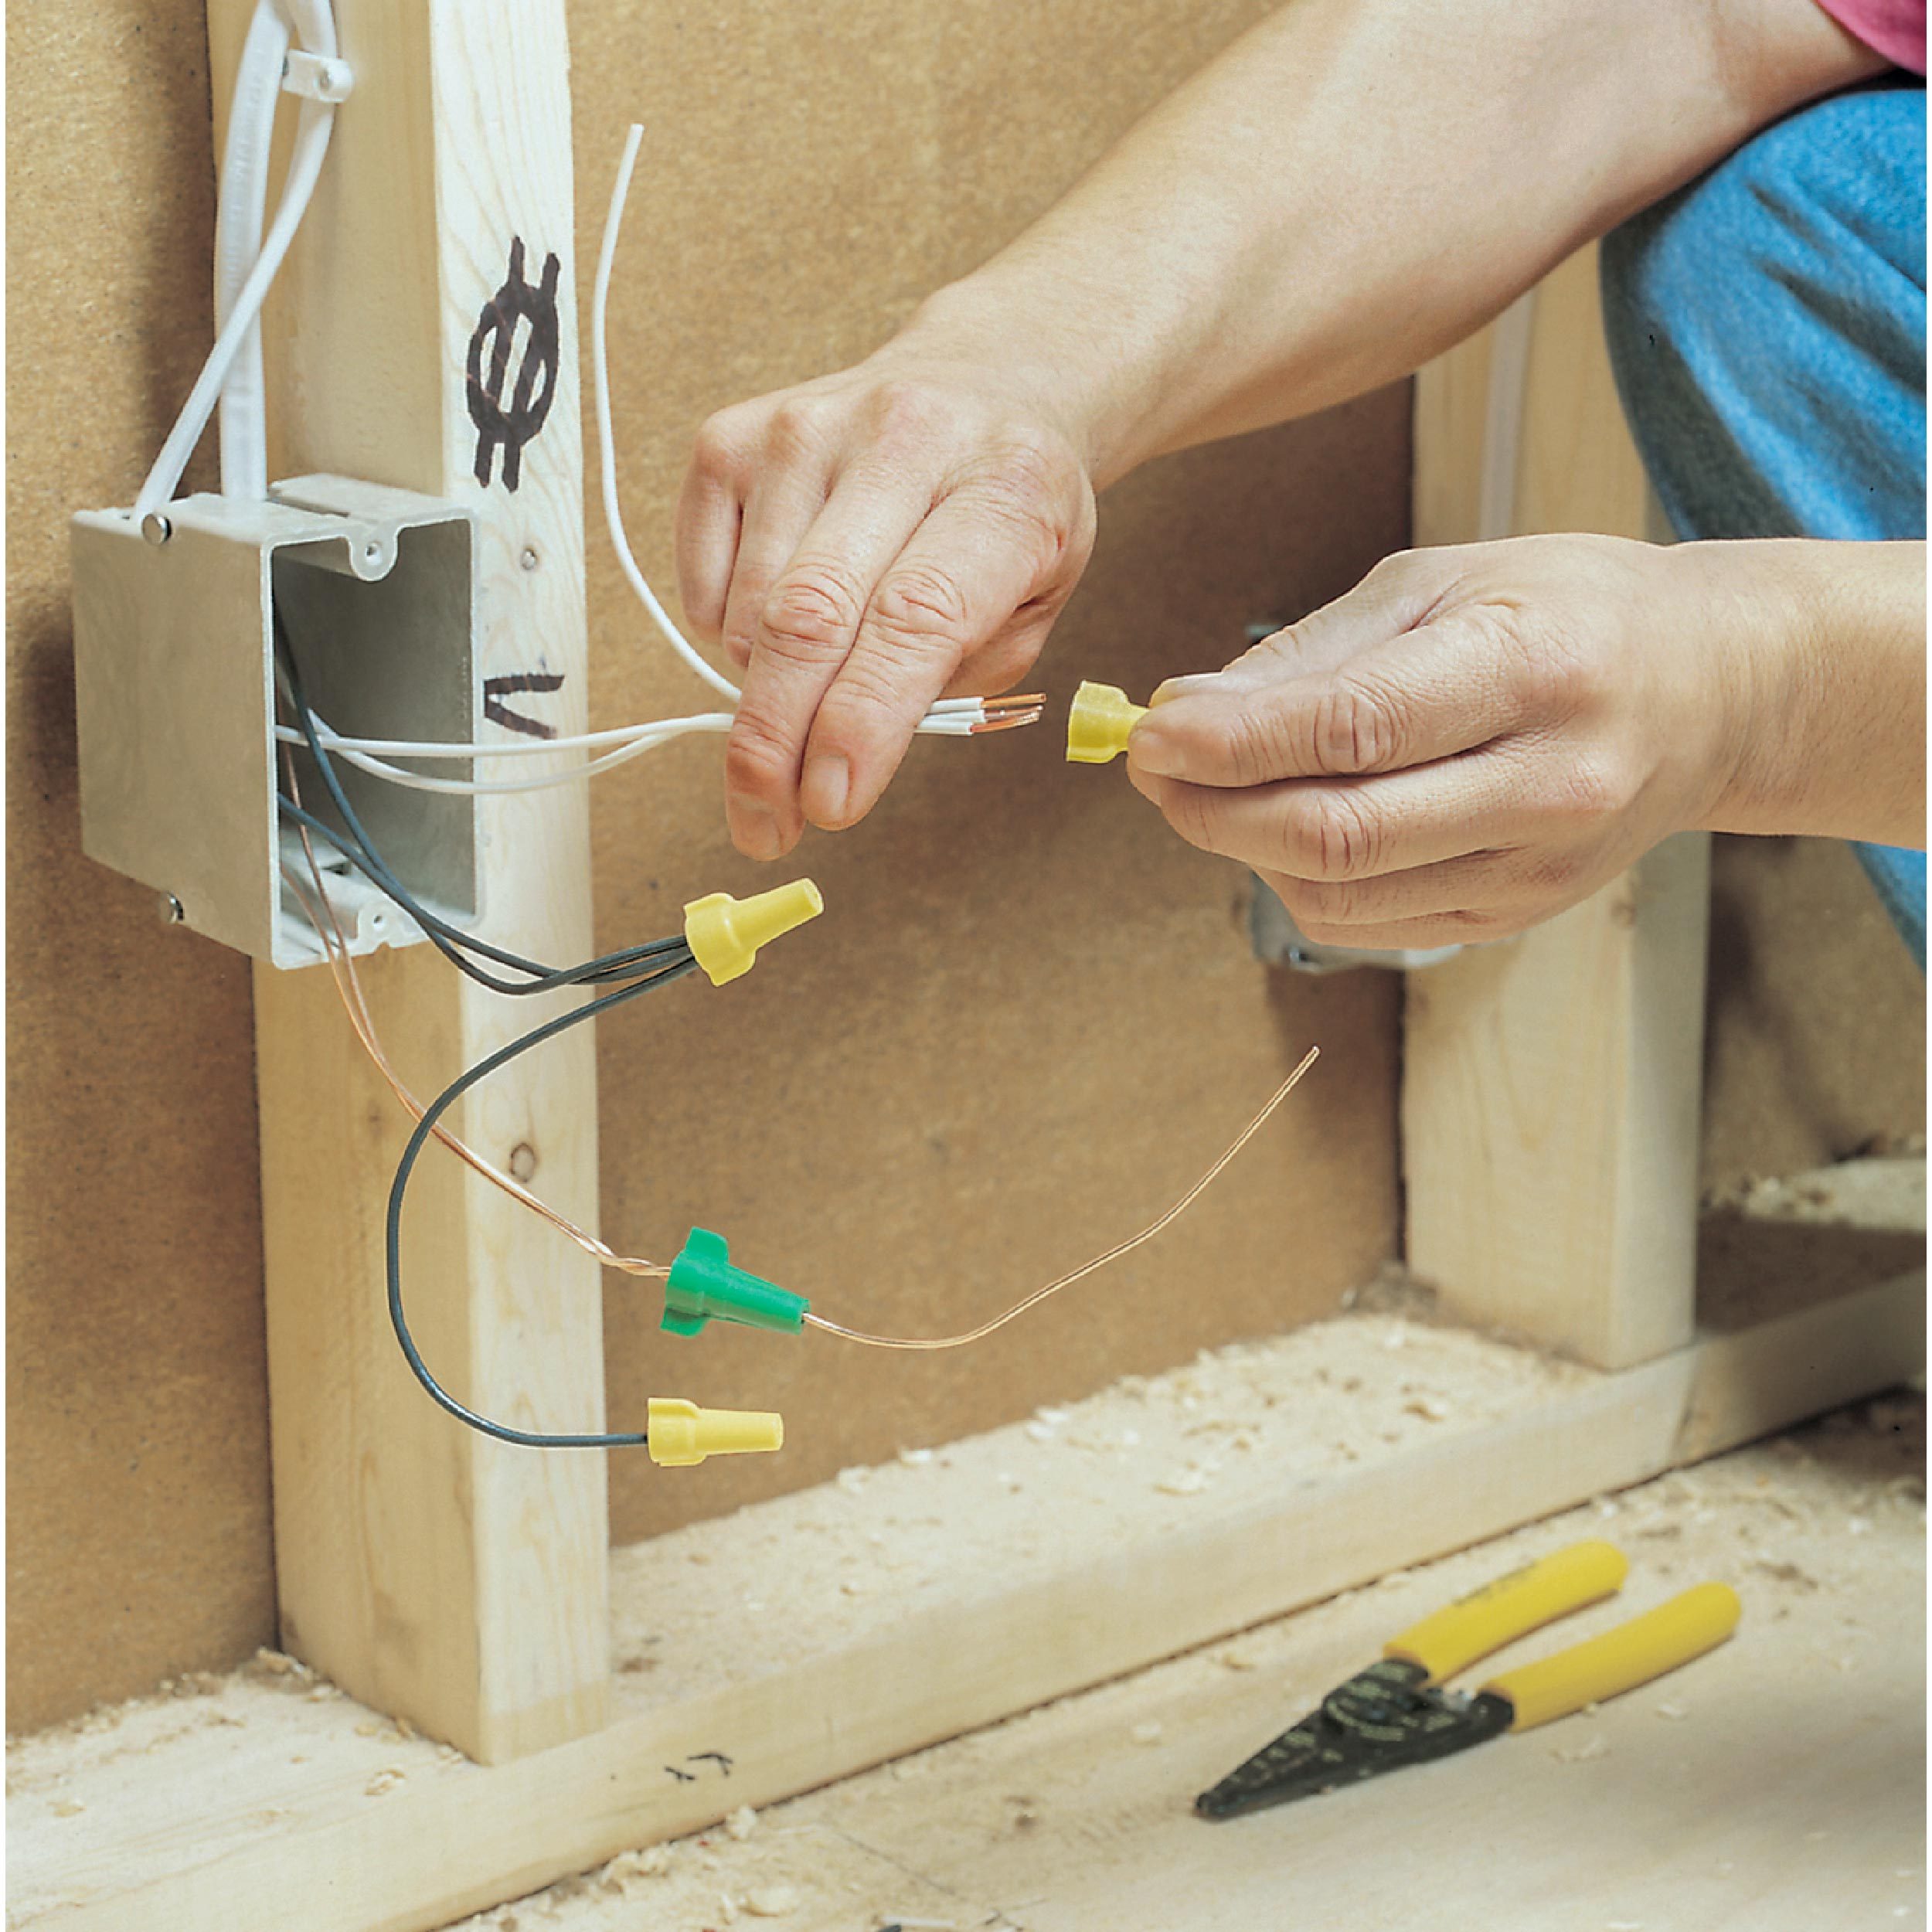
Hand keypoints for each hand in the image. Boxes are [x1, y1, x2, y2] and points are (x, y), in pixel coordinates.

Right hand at [677, 351, 1096, 859]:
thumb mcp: (1038, 601)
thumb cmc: (1009, 510)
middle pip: (810, 616)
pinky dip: (731, 635)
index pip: (915, 618)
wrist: (986, 378)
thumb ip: (955, 681)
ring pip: (749, 612)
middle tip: (764, 823)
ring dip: (766, 689)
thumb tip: (839, 760)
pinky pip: (704, 584)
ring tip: (815, 686)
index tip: (829, 806)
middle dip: (776, 742)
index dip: (862, 722)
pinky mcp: (733, 435)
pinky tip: (784, 617)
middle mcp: (899, 439)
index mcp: (1003, 490)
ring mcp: (805, 429)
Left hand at [1125, 536, 1757, 948]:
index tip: (1150, 732)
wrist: (1709, 692)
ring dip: (1241, 847)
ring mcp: (1537, 866)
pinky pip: (1367, 921)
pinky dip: (1296, 880)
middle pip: (1338, 832)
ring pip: (1340, 891)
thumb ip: (1313, 653)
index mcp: (1534, 670)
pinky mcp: (1516, 913)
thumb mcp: (1444, 581)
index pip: (1354, 730)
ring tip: (1204, 789)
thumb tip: (1187, 711)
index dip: (1233, 744)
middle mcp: (1546, 782)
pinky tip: (1280, 826)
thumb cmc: (1566, 613)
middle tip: (1152, 767)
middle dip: (1214, 807)